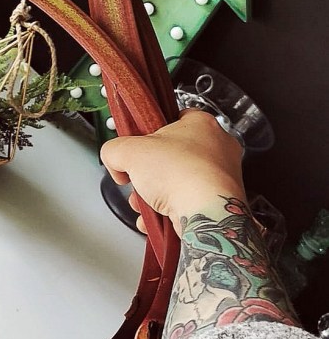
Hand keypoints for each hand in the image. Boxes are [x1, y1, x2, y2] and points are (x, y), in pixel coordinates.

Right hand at [100, 109, 245, 235]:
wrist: (206, 216)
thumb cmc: (181, 175)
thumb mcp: (129, 152)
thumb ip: (114, 150)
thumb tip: (114, 160)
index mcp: (202, 123)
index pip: (173, 119)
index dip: (150, 134)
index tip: (139, 146)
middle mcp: (219, 148)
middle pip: (173, 155)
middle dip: (150, 173)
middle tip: (139, 180)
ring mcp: (223, 178)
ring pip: (181, 182)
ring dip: (158, 194)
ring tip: (146, 204)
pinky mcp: (222, 204)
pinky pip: (190, 204)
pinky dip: (172, 212)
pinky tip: (158, 219)